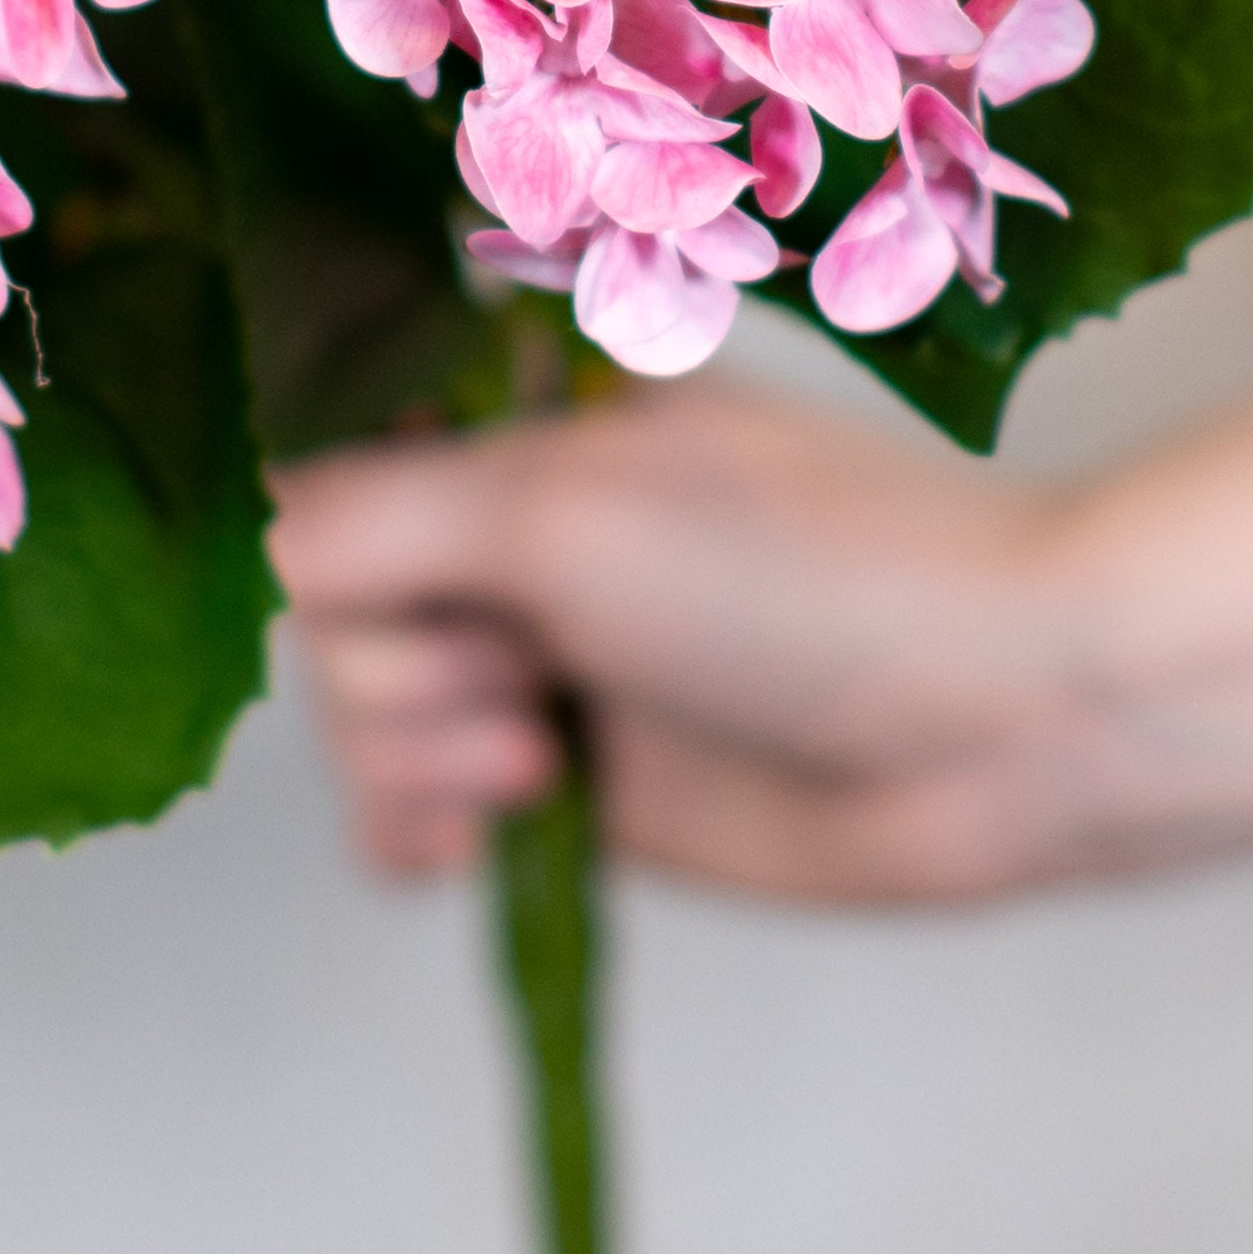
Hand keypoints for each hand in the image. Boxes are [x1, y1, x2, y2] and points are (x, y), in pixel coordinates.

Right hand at [273, 382, 1096, 903]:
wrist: (1005, 724)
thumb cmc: (813, 574)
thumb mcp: (554, 506)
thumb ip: (361, 520)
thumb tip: (247, 552)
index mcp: (524, 410)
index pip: (324, 461)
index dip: (332, 541)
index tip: (408, 578)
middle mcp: (525, 523)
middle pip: (328, 605)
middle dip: (400, 666)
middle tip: (530, 670)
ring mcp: (551, 652)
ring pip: (365, 714)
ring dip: (424, 756)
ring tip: (549, 757)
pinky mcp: (580, 779)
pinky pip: (417, 812)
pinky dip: (422, 833)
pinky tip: (481, 843)